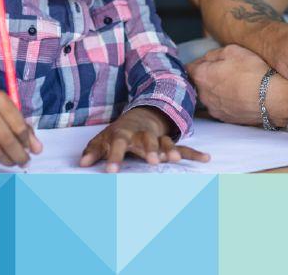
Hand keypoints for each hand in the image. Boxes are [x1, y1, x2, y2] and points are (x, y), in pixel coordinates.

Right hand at [0, 77, 41, 166]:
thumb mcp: (5, 103)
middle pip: (7, 140)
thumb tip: (36, 147)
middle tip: (26, 161)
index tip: (33, 149)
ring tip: (15, 162)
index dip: (27, 141)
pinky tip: (2, 156)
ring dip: (8, 159)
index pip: (18, 126)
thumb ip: (21, 123)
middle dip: (19, 155)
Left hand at [79, 107, 209, 172]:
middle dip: (149, 150)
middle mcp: (141, 134)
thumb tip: (82, 164)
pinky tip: (206, 158)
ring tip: (174, 158)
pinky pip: (183, 147)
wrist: (139, 116)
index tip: (110, 172)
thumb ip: (93, 151)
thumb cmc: (118, 133)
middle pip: (146, 140)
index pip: (117, 144)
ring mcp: (157, 137)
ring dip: (170, 149)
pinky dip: (194, 153)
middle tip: (153, 162)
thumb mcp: (103, 140)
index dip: (114, 157)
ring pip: (165, 142)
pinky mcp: (168, 142)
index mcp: (123, 134)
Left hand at [188, 44, 283, 124]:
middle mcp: (203, 95)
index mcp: (201, 76)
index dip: (198, 63)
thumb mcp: (232, 50)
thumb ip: (213, 54)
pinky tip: (239, 95)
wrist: (274, 98)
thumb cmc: (253, 71)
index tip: (207, 61)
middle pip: (198, 83)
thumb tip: (206, 60)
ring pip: (209, 96)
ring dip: (217, 90)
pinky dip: (226, 101)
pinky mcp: (226, 118)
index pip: (187, 68)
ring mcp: (214, 109)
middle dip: (207, 76)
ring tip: (234, 84)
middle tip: (224, 71)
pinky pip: (220, 106)